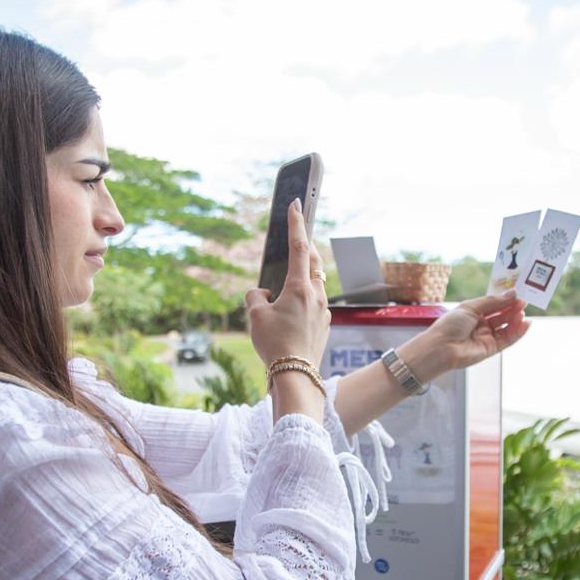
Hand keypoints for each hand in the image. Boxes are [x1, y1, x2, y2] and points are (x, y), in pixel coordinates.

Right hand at [245, 198, 329, 367]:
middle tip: (299, 235)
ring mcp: (323, 310)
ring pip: (316, 282)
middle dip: (306, 246)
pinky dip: (305, 297)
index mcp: (300, 287)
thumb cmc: (275, 344)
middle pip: (313, 261)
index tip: (296, 204)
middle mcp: (316, 295)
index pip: (299, 246)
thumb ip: (255, 297)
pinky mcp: (324, 324)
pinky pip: (315, 302)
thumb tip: (262, 294)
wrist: (295, 375)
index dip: (296, 223)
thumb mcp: (255, 316)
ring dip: (305, 274)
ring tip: (292, 275)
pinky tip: (293, 308)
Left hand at [403, 291, 529, 379]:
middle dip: (513, 308)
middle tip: (524, 302)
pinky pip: (508, 340)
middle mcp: (481, 324)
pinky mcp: (491, 348)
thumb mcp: (471, 307)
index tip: (518, 294)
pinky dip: (518, 332)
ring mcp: (486, 337)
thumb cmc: (450, 325)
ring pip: (506, 327)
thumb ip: (492, 301)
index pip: (494, 304)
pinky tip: (525, 324)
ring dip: (516, 320)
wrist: (441, 347)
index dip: (506, 299)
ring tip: (522, 312)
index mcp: (473, 313)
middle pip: (502, 315)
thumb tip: (511, 294)